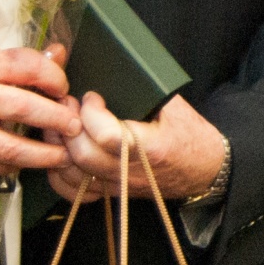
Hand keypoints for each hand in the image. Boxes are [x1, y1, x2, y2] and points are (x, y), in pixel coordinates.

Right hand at [0, 41, 79, 175]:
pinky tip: (28, 163)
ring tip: (62, 155)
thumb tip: (59, 55)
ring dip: (41, 155)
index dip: (54, 77)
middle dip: (55, 118)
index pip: (27, 69)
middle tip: (75, 125)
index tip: (63, 87)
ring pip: (7, 147)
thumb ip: (20, 59)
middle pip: (22, 108)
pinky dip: (14, 167)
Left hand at [47, 90, 225, 201]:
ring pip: (73, 174)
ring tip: (60, 123)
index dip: (91, 113)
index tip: (92, 96)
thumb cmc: (191, 136)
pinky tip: (61, 152)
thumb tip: (110, 71)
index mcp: (152, 148)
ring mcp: (119, 186)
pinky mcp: (111, 193)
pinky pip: (74, 191)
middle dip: (69, 125)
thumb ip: (147, 93)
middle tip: (69, 104)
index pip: (108, 136)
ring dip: (59, 146)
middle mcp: (132, 172)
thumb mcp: (176, 107)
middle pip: (84, 155)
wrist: (204, 170)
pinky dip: (60, 173)